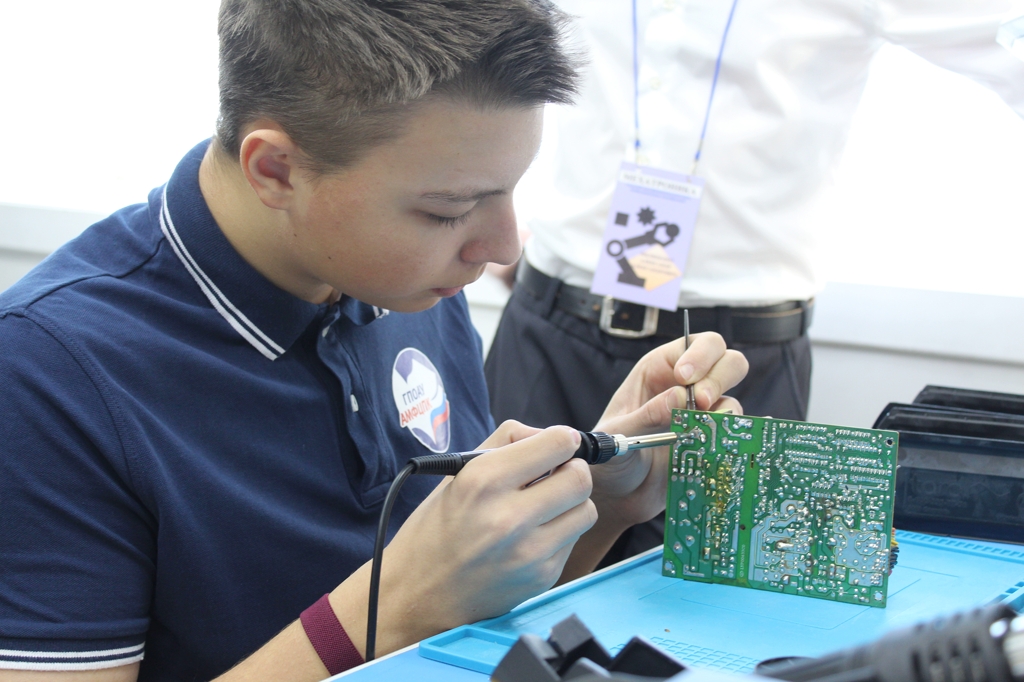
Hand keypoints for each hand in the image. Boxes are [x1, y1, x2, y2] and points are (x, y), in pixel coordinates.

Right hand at [331, 421, 596, 656]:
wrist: (418, 593)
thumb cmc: (436, 527)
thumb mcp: (458, 471)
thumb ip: (506, 442)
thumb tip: (549, 435)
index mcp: (484, 481)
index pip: (558, 444)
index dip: (563, 441)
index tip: (557, 446)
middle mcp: (509, 517)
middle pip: (581, 478)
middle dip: (572, 470)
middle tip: (555, 475)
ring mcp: (529, 552)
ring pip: (586, 510)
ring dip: (571, 504)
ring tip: (545, 507)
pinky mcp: (542, 577)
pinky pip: (572, 540)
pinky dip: (559, 533)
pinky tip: (532, 537)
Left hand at [591, 332, 747, 530]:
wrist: (620, 495)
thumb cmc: (612, 457)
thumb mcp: (619, 434)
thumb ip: (646, 415)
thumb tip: (679, 397)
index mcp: (659, 370)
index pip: (693, 345)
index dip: (697, 355)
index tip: (685, 378)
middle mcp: (686, 386)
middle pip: (726, 359)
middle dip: (719, 376)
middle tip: (702, 402)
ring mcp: (703, 413)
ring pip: (734, 394)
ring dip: (725, 409)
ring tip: (703, 430)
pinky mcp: (713, 439)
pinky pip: (734, 429)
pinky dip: (729, 436)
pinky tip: (711, 448)